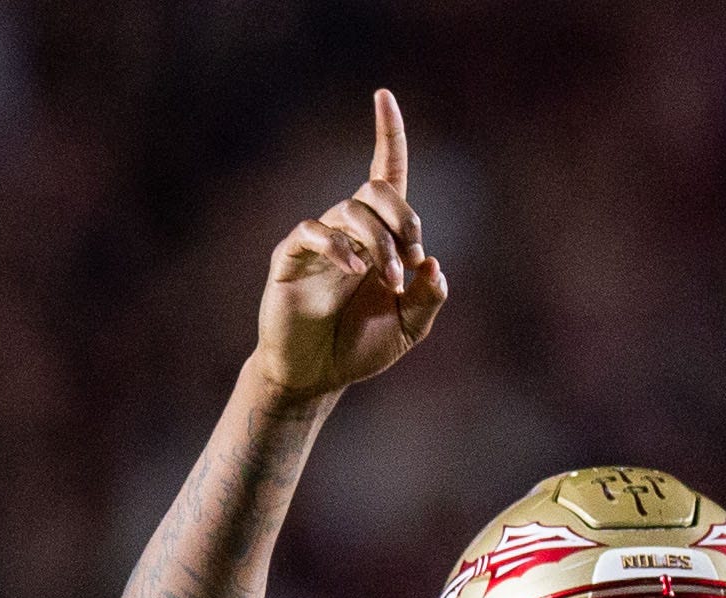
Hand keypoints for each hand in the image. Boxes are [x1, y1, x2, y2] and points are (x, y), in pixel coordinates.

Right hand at [253, 91, 445, 398]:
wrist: (318, 375)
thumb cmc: (362, 346)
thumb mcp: (411, 328)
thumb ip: (428, 298)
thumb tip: (434, 265)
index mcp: (381, 237)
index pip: (385, 174)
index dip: (387, 135)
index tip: (384, 95)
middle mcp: (349, 230)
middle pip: (376, 191)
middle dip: (405, 221)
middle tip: (410, 264)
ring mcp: (319, 242)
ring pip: (352, 212)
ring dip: (381, 245)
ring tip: (389, 282)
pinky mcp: (291, 258)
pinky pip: (313, 232)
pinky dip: (340, 247)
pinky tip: (355, 269)